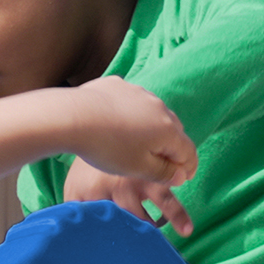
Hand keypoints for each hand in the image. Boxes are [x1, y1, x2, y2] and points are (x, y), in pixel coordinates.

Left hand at [58, 80, 196, 237]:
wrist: (76, 116)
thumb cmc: (108, 148)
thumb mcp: (137, 168)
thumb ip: (161, 172)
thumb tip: (181, 176)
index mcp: (168, 130)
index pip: (187, 151)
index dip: (188, 167)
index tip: (186, 177)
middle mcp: (159, 107)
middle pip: (174, 130)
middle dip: (173, 147)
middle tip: (167, 162)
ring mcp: (140, 93)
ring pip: (153, 113)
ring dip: (153, 128)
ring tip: (143, 142)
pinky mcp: (119, 86)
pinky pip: (131, 101)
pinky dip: (131, 113)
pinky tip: (118, 121)